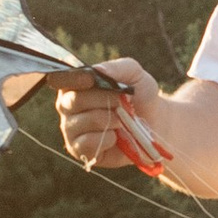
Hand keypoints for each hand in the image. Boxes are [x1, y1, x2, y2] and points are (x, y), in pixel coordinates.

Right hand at [55, 57, 171, 174]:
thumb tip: (97, 70)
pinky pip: (87, 143)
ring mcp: (71, 128)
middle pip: (74, 100)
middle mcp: (67, 105)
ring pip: (84, 121)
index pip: (63, 79)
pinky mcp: (78, 149)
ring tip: (121, 120)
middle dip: (104, 100)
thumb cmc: (139, 97)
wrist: (154, 125)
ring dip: (109, 119)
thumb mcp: (135, 76)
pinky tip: (115, 137)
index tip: (92, 80)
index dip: (75, 79)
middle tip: (122, 102)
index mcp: (75, 84)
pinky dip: (106, 138)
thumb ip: (118, 68)